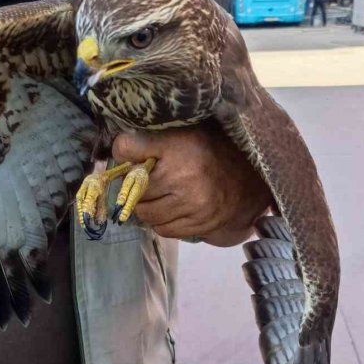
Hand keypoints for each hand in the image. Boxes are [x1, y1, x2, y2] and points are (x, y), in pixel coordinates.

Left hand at [112, 122, 273, 245]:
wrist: (247, 178)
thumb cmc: (207, 151)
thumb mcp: (179, 134)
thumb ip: (148, 139)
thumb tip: (116, 151)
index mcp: (178, 147)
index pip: (128, 148)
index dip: (124, 152)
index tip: (129, 154)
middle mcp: (184, 177)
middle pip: (133, 189)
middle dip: (137, 186)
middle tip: (149, 180)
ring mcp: (192, 204)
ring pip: (145, 213)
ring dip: (147, 207)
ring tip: (161, 195)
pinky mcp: (198, 224)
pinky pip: (163, 229)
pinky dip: (162, 221)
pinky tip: (172, 209)